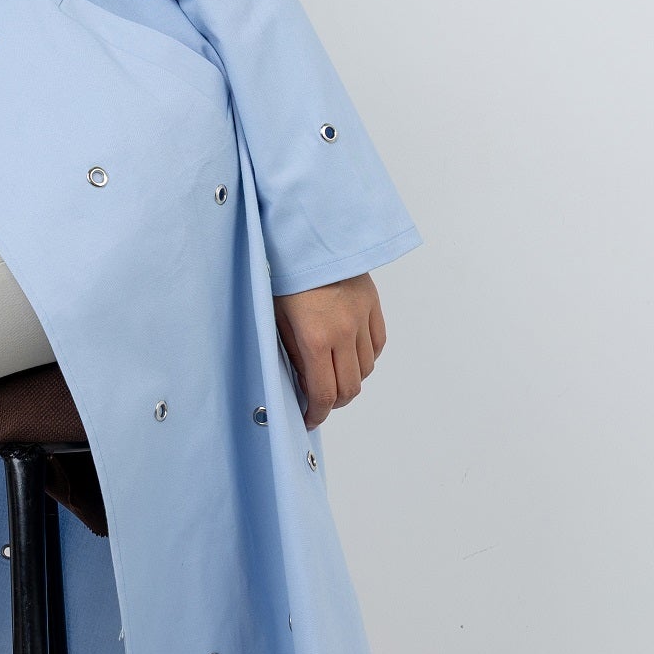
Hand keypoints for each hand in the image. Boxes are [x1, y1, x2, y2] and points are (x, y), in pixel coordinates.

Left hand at [272, 274, 384, 432]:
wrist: (308, 235)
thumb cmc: (283, 275)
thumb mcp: (276, 318)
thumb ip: (292, 354)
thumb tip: (303, 383)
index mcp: (315, 338)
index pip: (324, 393)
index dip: (316, 413)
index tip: (308, 419)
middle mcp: (344, 332)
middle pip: (350, 388)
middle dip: (333, 402)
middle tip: (319, 402)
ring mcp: (362, 319)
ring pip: (366, 369)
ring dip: (350, 380)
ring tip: (333, 376)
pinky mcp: (373, 305)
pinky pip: (377, 345)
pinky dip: (366, 357)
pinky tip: (350, 355)